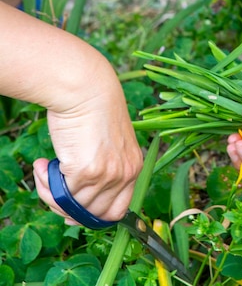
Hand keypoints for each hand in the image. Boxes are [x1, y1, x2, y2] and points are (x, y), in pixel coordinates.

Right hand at [32, 65, 142, 223]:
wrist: (86, 89)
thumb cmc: (92, 112)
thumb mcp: (108, 145)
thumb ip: (101, 171)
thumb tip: (75, 203)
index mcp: (134, 168)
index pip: (117, 211)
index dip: (92, 215)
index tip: (71, 210)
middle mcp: (126, 174)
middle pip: (94, 214)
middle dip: (68, 208)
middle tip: (52, 187)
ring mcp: (108, 175)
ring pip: (74, 206)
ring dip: (51, 192)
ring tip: (44, 169)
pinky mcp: (86, 172)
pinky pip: (60, 194)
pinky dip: (45, 183)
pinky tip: (42, 163)